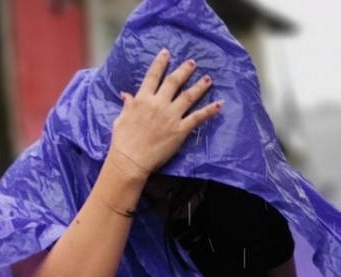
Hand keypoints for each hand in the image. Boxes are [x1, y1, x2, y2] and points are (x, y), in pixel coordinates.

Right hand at [108, 49, 221, 179]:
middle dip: (184, 70)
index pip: (152, 76)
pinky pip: (197, 117)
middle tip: (193, 63)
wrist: (131, 159)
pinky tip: (219, 104)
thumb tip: (126, 95)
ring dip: (199, 86)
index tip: (167, 53)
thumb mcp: (121, 118)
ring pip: (188, 96)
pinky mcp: (180, 130)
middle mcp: (158, 103)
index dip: (160, 63)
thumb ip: (127, 105)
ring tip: (208, 79)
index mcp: (142, 99)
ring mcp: (171, 116)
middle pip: (173, 82)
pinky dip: (209, 110)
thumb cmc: (122, 141)